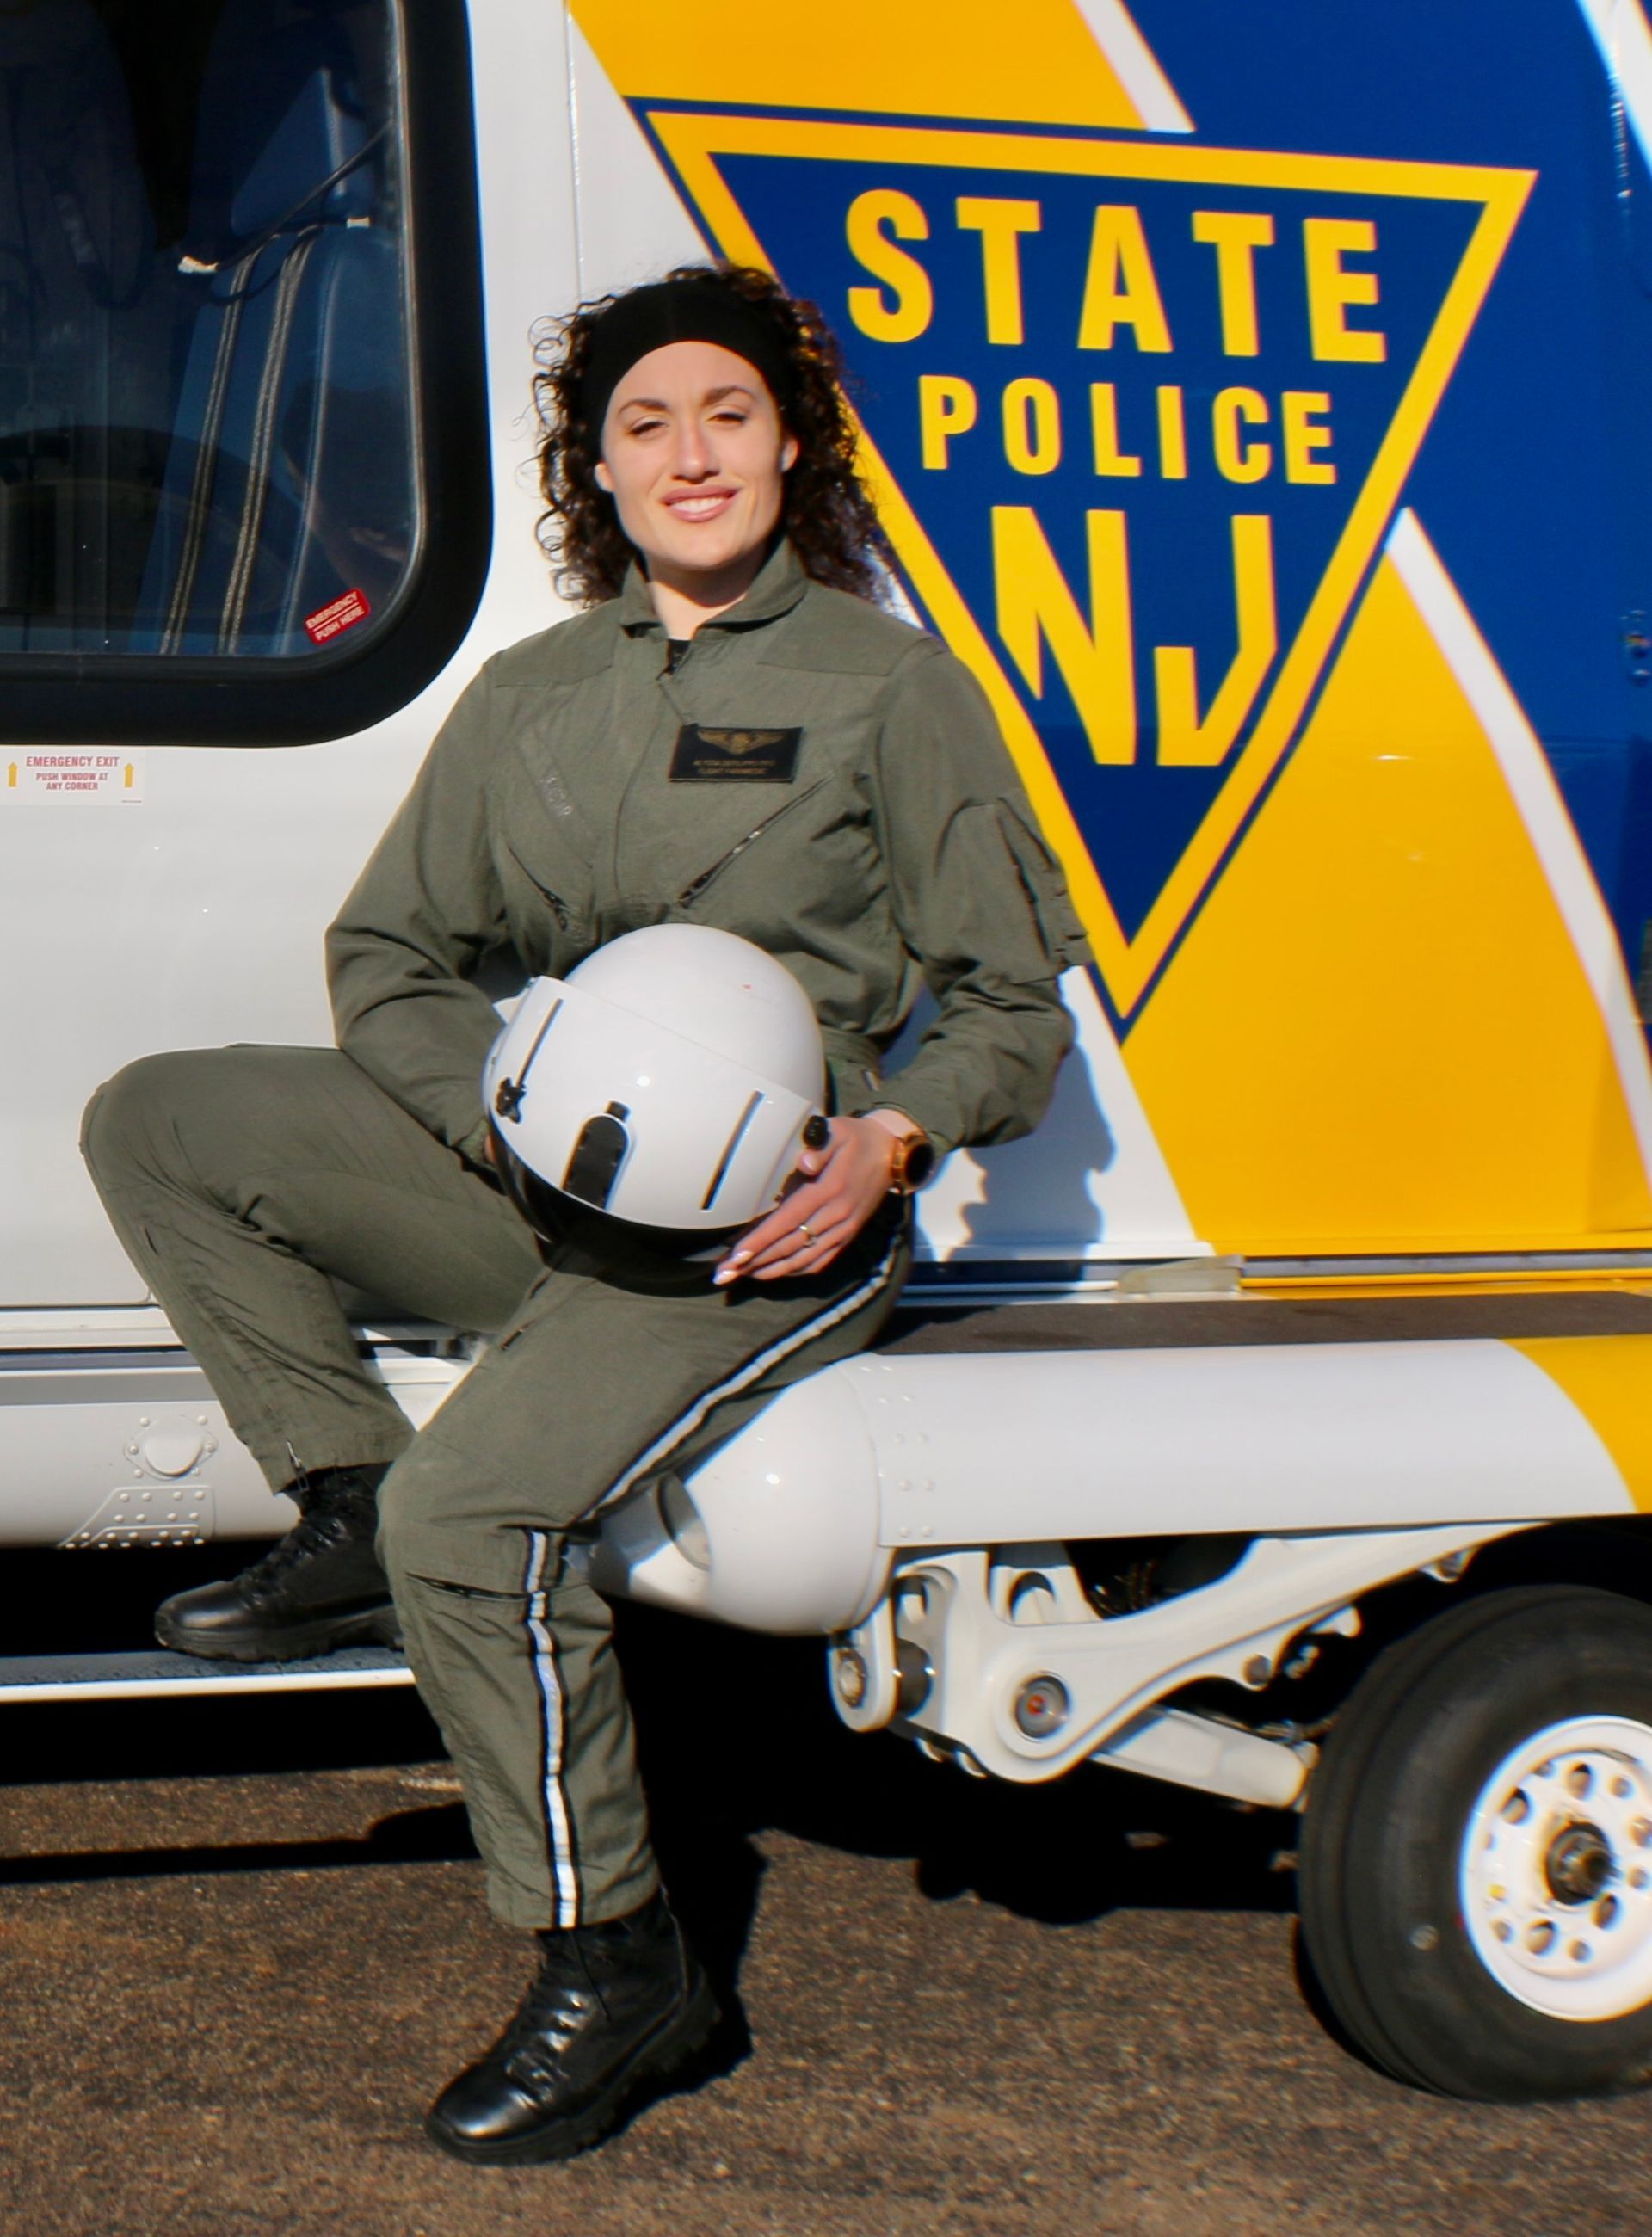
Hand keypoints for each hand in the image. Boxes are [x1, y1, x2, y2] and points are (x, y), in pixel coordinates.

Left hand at [713, 1116, 898, 1283]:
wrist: (892, 1156)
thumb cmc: (856, 1140)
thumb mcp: (839, 1132)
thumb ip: (820, 1145)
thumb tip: (805, 1161)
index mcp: (828, 1190)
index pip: (788, 1221)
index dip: (761, 1240)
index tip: (737, 1255)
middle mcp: (835, 1216)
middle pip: (789, 1246)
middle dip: (755, 1262)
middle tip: (725, 1273)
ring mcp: (842, 1230)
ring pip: (803, 1259)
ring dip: (771, 1270)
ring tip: (743, 1276)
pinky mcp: (847, 1236)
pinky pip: (820, 1261)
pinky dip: (796, 1270)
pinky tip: (775, 1272)